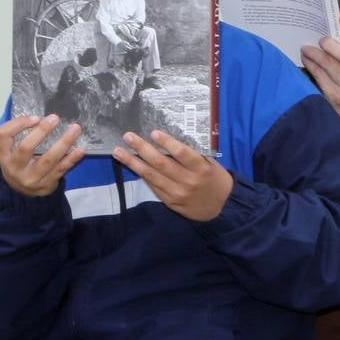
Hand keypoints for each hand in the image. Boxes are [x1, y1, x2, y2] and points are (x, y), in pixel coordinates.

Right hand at [0, 115, 83, 196]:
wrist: (23, 193)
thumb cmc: (20, 165)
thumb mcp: (11, 153)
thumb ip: (20, 136)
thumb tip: (42, 118)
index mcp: (4, 155)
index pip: (4, 135)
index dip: (18, 124)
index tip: (36, 117)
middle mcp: (14, 167)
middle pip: (26, 147)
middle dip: (41, 131)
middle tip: (55, 118)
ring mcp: (31, 177)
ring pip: (48, 159)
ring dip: (63, 142)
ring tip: (75, 129)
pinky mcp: (47, 183)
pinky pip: (61, 169)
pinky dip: (72, 159)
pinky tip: (80, 149)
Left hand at [112, 130, 234, 221]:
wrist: (220, 206)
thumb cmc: (215, 178)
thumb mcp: (210, 164)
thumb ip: (193, 155)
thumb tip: (168, 141)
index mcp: (201, 169)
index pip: (183, 153)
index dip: (168, 142)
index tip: (154, 132)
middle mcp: (188, 181)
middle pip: (161, 163)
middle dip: (142, 148)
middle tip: (128, 137)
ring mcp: (177, 193)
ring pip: (151, 175)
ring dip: (133, 162)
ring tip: (118, 151)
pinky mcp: (169, 201)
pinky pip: (152, 185)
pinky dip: (141, 174)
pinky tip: (130, 164)